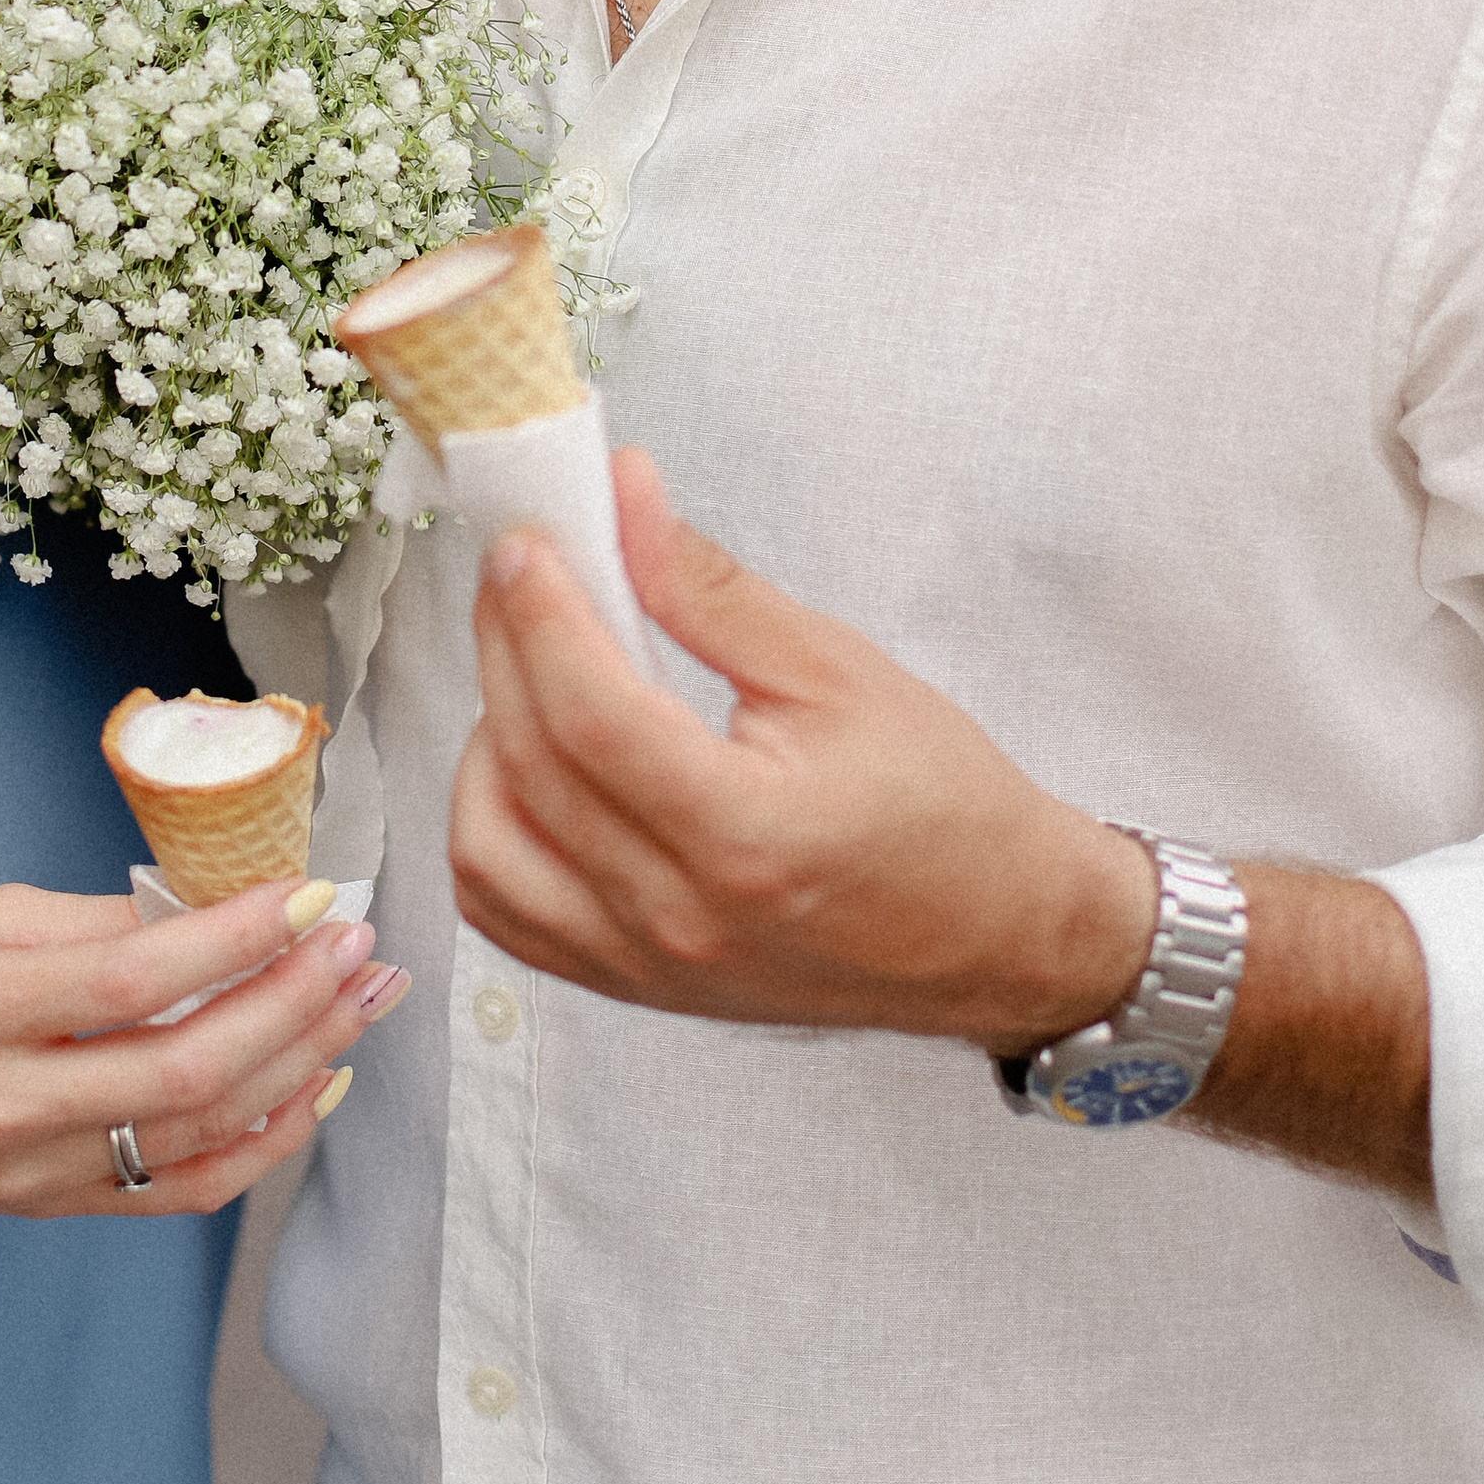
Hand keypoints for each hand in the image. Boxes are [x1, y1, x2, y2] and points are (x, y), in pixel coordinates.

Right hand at [0, 875, 404, 1214]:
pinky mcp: (46, 1211)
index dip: (235, 937)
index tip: (306, 894)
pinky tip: (308, 1088)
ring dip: (297, 1066)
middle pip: (186, 1068)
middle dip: (293, 1004)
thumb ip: (90, 920)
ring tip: (356, 1005)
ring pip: (199, 1136)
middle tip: (355, 947)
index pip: (132, 977)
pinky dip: (259, 1145)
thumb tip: (212, 907)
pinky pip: (179, 1191)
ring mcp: (25, 1175)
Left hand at [450, 450, 1153, 1048]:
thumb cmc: (943, 805)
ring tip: (533, 676)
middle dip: (505, 644)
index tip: (526, 541)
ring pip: (487, 850)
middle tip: (521, 573)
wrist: (998, 934)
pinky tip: (527, 766)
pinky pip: (507, 913)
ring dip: (485, 745)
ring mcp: (648, 966)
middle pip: (531, 763)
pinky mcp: (634, 985)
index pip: (589, 713)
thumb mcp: (839, 669)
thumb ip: (710, 587)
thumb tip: (622, 499)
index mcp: (746, 837)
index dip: (539, 611)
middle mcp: (681, 916)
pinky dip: (490, 832)